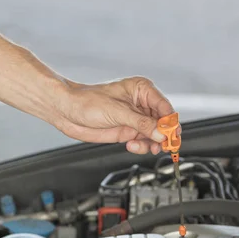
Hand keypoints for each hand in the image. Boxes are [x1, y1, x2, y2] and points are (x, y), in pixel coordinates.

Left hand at [52, 77, 175, 154]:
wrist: (68, 112)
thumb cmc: (87, 102)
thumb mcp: (117, 112)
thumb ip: (141, 124)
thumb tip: (161, 133)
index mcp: (142, 90)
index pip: (165, 107)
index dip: (170, 122)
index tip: (171, 135)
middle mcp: (141, 104)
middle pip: (163, 123)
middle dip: (164, 136)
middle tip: (164, 146)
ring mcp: (135, 119)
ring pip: (155, 135)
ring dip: (153, 144)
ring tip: (146, 147)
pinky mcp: (128, 131)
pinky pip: (143, 141)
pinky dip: (142, 146)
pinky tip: (132, 145)